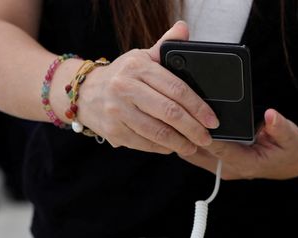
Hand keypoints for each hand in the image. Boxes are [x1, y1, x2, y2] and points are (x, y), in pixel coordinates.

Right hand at [75, 21, 218, 154]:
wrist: (85, 93)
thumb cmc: (121, 76)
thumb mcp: (141, 58)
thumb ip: (164, 46)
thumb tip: (183, 29)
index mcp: (137, 67)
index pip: (176, 88)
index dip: (198, 107)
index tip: (212, 120)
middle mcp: (125, 87)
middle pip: (169, 113)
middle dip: (193, 128)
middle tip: (206, 137)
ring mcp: (117, 111)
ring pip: (157, 132)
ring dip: (179, 143)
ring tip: (192, 146)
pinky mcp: (113, 131)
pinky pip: (144, 143)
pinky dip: (161, 147)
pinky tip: (172, 147)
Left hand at [180, 109, 297, 179]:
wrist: (287, 164)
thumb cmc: (288, 149)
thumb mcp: (291, 136)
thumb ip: (280, 127)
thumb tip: (271, 115)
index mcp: (247, 163)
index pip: (221, 150)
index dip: (207, 137)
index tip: (194, 121)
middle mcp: (230, 169)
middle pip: (200, 153)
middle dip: (187, 135)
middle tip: (173, 113)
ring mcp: (222, 168)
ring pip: (193, 155)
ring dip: (183, 138)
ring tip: (172, 115)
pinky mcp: (217, 164)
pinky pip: (196, 154)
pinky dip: (188, 140)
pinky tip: (181, 124)